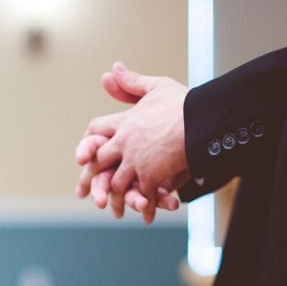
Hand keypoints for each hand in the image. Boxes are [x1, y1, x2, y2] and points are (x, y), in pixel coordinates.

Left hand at [76, 62, 188, 221]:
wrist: (204, 120)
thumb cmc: (185, 103)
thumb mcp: (156, 87)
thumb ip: (132, 82)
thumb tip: (112, 69)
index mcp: (124, 122)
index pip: (95, 131)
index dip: (88, 143)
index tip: (82, 156)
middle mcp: (124, 142)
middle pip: (98, 162)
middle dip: (91, 179)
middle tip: (84, 193)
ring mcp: (136, 160)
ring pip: (117, 183)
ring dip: (116, 199)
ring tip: (115, 210)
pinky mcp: (151, 175)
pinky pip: (143, 195)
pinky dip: (145, 207)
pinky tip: (145, 216)